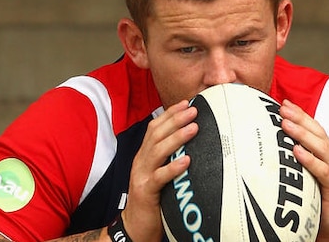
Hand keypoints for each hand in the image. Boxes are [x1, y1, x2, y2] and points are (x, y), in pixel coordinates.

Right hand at [122, 100, 198, 241]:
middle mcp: (141, 161)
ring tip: (194, 128)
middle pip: (156, 134)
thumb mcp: (159, 174)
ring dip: (177, 138)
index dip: (169, 114)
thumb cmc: (153, 199)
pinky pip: (159, 177)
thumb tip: (191, 144)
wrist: (134, 226)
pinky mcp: (145, 192)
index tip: (186, 103)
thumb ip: (168, 158)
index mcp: (144, 155)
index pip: (154, 127)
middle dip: (175, 120)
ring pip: (157, 151)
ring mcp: (141, 175)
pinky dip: (173, 167)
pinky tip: (186, 161)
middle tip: (193, 111)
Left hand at [280, 99, 328, 241]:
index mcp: (325, 153)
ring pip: (321, 147)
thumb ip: (290, 160)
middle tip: (282, 108)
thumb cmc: (312, 200)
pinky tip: (296, 151)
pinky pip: (322, 171)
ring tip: (286, 124)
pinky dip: (309, 159)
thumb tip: (265, 145)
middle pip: (318, 132)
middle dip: (300, 118)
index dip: (300, 114)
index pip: (313, 128)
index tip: (283, 103)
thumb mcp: (299, 176)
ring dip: (302, 134)